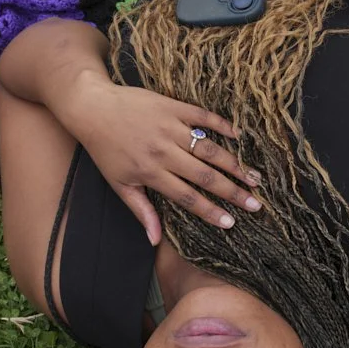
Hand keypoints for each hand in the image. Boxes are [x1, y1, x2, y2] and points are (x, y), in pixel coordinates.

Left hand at [65, 73, 262, 244]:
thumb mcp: (118, 184)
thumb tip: (155, 240)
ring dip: (235, 164)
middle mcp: (163, 152)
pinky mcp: (174, 107)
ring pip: (210, 149)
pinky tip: (240, 138)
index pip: (187, 197)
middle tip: (256, 203)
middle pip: (205, 176)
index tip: (231, 223)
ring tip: (255, 177)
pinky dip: (223, 126)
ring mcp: (170, 128)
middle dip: (233, 192)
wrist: (92, 107)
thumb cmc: (105, 149)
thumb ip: (141, 210)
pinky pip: (204, 117)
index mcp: (150, 173)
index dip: (211, 211)